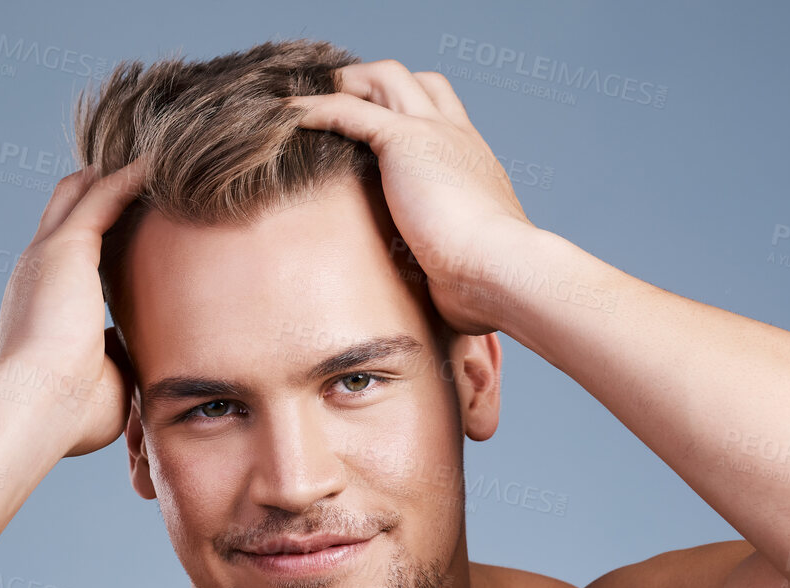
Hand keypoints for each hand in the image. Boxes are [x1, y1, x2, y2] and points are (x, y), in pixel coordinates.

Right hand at [0, 157, 149, 456]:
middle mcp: (38, 272)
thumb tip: (151, 365)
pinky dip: (131, 177)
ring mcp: (48, 256)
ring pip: (82, 195)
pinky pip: (104, 196)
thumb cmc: (66, 414)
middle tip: (138, 172)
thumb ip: (123, 363)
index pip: (68, 262)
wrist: (36, 406)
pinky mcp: (66, 247)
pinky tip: (160, 162)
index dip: (93, 241)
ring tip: (156, 156)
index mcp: (41, 307)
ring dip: (115, 175)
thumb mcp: (104, 382)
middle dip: (97, 192)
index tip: (126, 230)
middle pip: (65, 212)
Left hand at [284, 61, 541, 335]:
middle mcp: (457, 138)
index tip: (377, 132)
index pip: (443, 116)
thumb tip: (443, 310)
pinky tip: (287, 116)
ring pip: (387, 77)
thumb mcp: (468, 269)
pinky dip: (316, 108)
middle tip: (340, 105)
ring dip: (348, 84)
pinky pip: (350, 109)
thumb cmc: (491, 285)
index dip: (410, 113)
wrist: (502, 271)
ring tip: (310, 103)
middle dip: (377, 85)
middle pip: (418, 83)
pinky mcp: (405, 141)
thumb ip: (452, 272)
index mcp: (474, 164)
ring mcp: (433, 133)